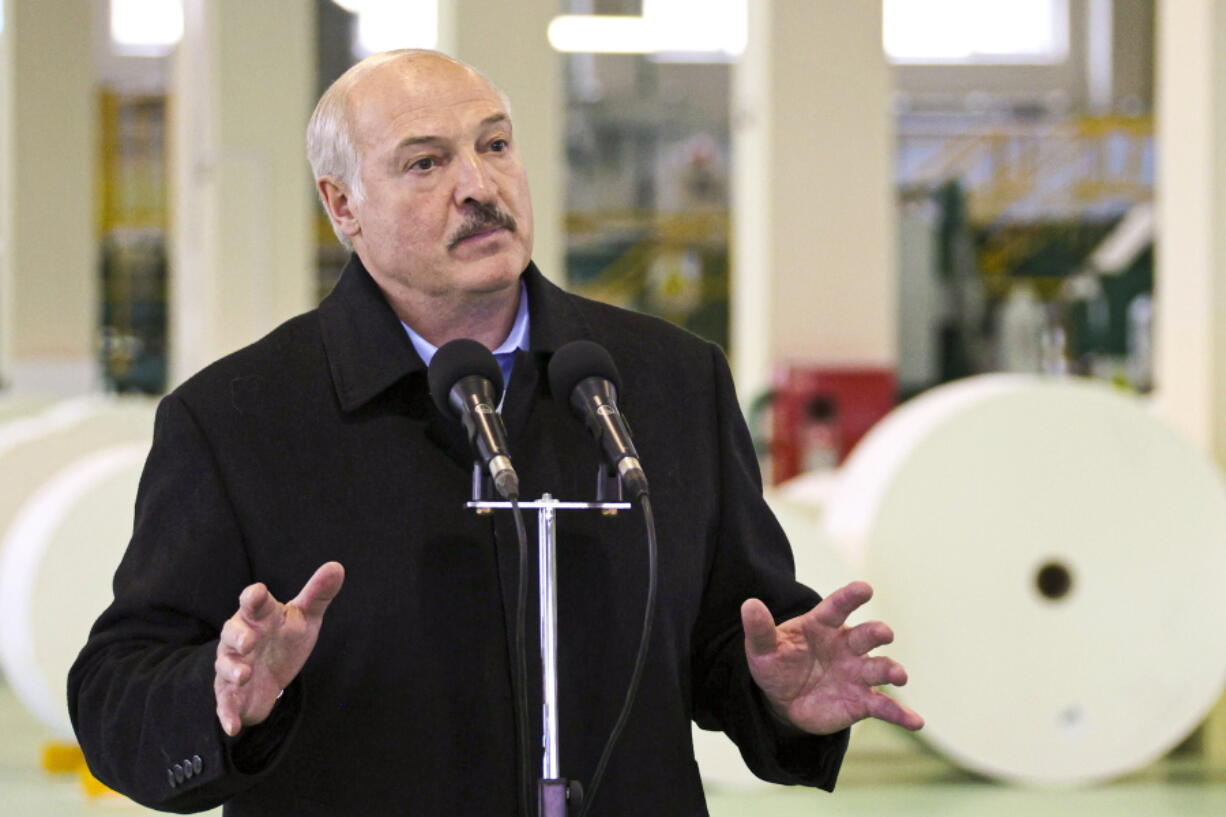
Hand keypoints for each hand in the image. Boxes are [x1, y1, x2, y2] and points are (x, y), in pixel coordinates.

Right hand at [214, 562, 344, 735]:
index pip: (253, 602)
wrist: (271, 674)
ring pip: (225, 666)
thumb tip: (337, 566)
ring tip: (245, 674)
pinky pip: (224, 704)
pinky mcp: (230, 693)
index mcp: (259, 616)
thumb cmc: (285, 636)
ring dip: (232, 670)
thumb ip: (318, 594)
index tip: (257, 593)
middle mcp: (240, 638)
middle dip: (238, 636)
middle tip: (249, 640)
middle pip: (232, 632)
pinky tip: (232, 727)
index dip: (254, 597)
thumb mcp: (305, 617)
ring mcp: (232, 666)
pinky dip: (226, 714)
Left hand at [741, 580, 922, 735]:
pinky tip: (915, 721)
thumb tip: (749, 604)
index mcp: (822, 626)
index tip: (865, 588)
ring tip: (899, 676)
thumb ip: (759, 628)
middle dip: (876, 633)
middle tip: (884, 634)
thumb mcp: (762, 649)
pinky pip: (885, 706)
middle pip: (865, 636)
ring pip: (880, 667)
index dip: (850, 597)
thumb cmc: (776, 664)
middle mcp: (845, 645)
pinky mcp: (862, 700)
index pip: (837, 608)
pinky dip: (902, 714)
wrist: (783, 700)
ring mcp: (857, 672)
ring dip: (892, 669)